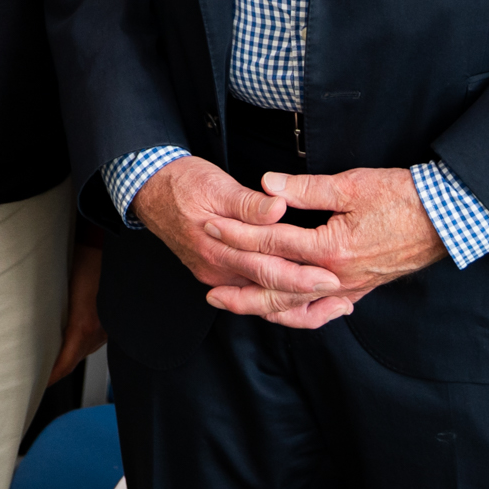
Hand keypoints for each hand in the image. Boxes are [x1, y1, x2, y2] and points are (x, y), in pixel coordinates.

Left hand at [48, 243, 105, 384]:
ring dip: (67, 355)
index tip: (36, 384)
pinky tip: (66, 337)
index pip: (65, 364)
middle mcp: (99, 331)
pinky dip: (78, 343)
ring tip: (47, 356)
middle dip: (56, 368)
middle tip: (36, 373)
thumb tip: (28, 334)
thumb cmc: (80, 258)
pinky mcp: (110, 318)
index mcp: (84, 326)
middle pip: (74, 360)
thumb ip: (47, 312)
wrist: (104, 241)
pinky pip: (93, 338)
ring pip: (84, 350)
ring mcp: (108, 326)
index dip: (50, 377)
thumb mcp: (57, 286)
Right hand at [132, 157, 343, 318]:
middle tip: (340, 296)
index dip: (300, 275)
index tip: (329, 277)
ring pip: (260, 297)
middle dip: (305, 296)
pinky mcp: (216, 273)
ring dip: (295, 304)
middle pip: (267, 290)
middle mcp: (217, 269)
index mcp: (218, 248)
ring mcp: (215, 275)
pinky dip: (275, 297)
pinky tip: (298, 298)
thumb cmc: (183, 184)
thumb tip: (278, 209)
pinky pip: (250, 293)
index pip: (267, 268)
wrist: (149, 191)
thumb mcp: (216, 184)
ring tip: (330, 304)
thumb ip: (248, 202)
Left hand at [201, 168, 445, 327]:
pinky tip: (285, 313)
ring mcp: (350, 287)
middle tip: (209, 291)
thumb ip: (305, 189)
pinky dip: (299, 315)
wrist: (445, 218)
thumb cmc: (402, 197)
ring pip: (298, 308)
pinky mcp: (361, 288)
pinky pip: (322, 311)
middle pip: (277, 289)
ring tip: (238, 308)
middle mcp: (337, 276)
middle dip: (240, 290)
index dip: (238, 234)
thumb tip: (267, 185)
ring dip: (264, 309)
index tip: (212, 227)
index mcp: (330, 249)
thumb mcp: (351, 185)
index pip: (272, 243)